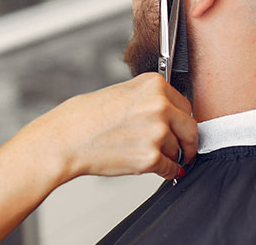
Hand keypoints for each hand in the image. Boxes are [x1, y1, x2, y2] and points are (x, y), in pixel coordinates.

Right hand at [34, 73, 197, 180]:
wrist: (66, 139)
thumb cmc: (84, 117)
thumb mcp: (120, 93)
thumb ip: (148, 99)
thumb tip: (170, 115)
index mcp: (153, 84)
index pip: (184, 104)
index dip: (181, 119)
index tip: (180, 128)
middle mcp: (159, 104)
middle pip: (190, 128)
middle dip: (186, 142)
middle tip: (183, 150)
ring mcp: (157, 131)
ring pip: (178, 150)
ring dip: (167, 155)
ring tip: (140, 152)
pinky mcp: (151, 157)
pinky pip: (171, 169)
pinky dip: (163, 171)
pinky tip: (146, 165)